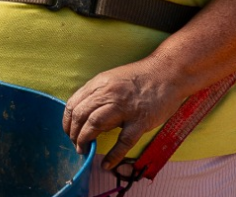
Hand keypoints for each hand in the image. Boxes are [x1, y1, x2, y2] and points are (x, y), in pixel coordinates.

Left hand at [62, 59, 187, 169]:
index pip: (73, 103)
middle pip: (81, 115)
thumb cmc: (141, 77)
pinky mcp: (141, 121)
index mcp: (100, 83)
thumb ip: (98, 93)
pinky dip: (113, 155)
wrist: (168, 73)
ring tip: (83, 150)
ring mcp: (125, 108)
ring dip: (84, 140)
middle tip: (75, 144)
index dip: (67, 120)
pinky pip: (123, 141)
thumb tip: (84, 113)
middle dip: (73, 133)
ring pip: (95, 124)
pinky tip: (106, 164)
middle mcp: (109, 94)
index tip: (68, 131)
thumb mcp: (112, 79)